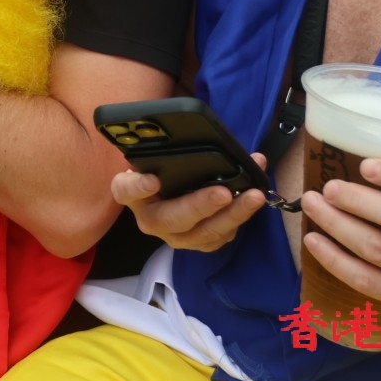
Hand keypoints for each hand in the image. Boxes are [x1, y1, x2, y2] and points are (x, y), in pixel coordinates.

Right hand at [111, 155, 269, 251]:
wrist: (168, 193)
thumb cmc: (160, 169)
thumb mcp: (155, 158)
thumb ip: (163, 152)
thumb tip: (193, 137)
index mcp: (132, 194)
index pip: (126, 191)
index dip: (138, 187)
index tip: (153, 180)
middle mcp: (150, 220)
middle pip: (172, 219)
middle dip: (201, 206)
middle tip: (223, 193)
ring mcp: (176, 236)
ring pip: (204, 233)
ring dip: (233, 215)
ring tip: (253, 196)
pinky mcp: (199, 243)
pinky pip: (221, 237)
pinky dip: (241, 218)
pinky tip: (253, 200)